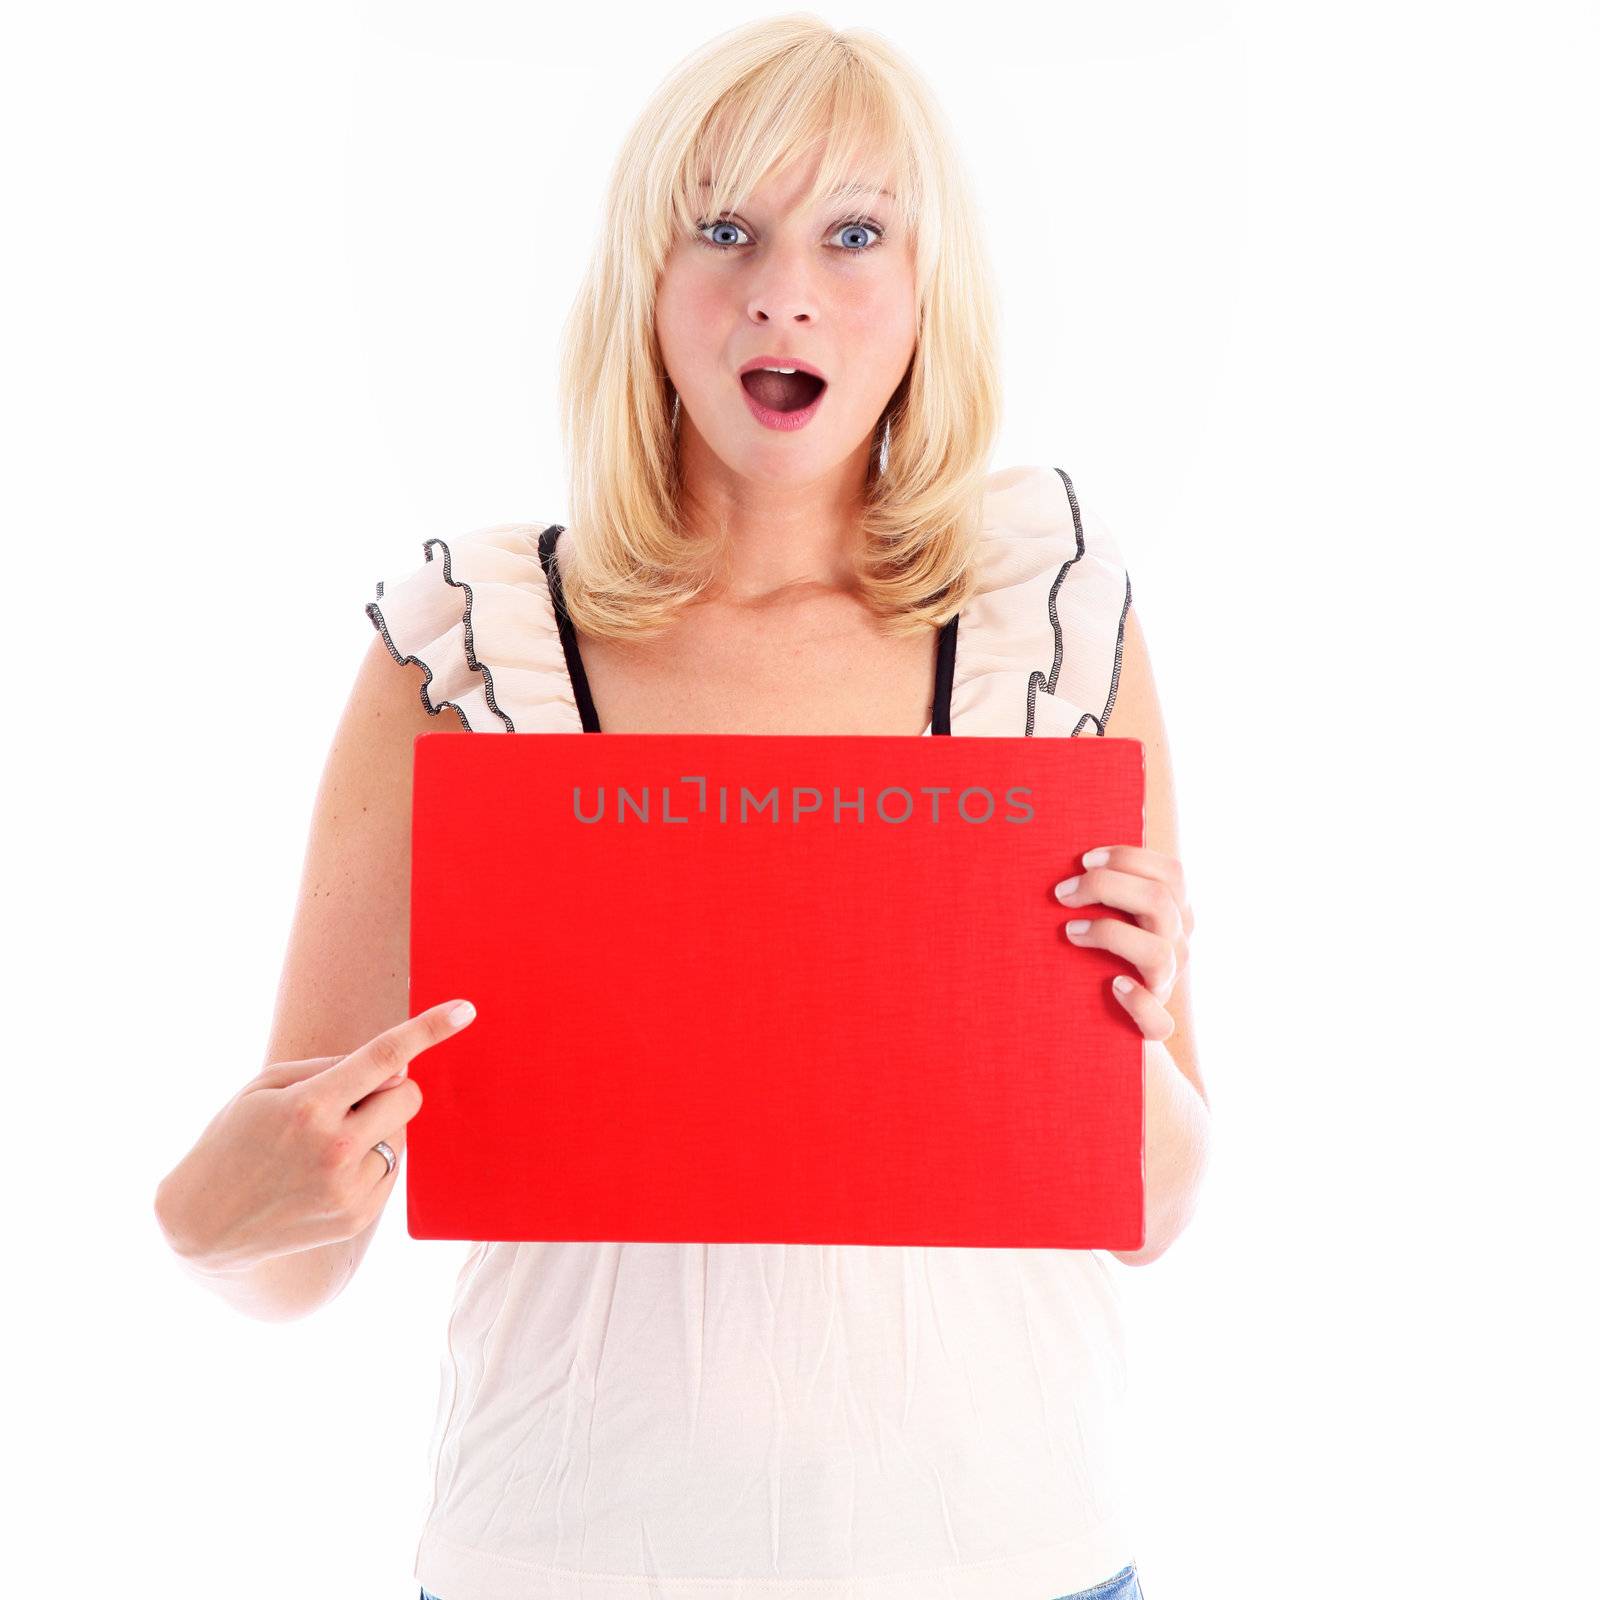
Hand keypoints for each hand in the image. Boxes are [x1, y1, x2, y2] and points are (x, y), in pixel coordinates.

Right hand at [154, 999, 476, 1273]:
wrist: (205, 1224)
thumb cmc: (235, 1139)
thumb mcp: (267, 1086)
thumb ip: (334, 1067)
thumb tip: (399, 1068)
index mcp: (309, 1107)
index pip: (384, 1058)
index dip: (428, 1029)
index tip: (465, 1010)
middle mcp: (335, 1149)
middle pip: (407, 1094)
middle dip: (389, 1087)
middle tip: (345, 1100)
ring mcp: (349, 1189)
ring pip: (401, 1132)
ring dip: (376, 1128)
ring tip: (321, 1147)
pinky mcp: (358, 1216)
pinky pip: (391, 1167)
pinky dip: (369, 1160)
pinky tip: (325, 1174)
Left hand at [1054, 845, 1192, 1041]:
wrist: (1104, 1018)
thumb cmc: (1094, 951)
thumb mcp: (1111, 913)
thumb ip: (1106, 888)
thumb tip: (1067, 851)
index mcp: (1174, 912)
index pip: (1171, 872)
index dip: (1128, 858)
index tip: (1083, 859)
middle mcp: (1178, 944)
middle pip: (1159, 901)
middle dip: (1106, 886)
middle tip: (1062, 893)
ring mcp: (1168, 983)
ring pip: (1157, 952)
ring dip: (1109, 934)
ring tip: (1070, 932)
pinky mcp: (1156, 1023)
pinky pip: (1159, 1020)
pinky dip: (1137, 1001)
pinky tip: (1113, 987)